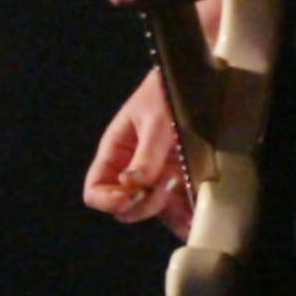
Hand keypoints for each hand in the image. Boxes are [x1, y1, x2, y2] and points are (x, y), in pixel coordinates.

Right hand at [82, 66, 193, 237]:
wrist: (199, 78)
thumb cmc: (169, 92)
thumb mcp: (157, 121)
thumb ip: (146, 155)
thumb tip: (131, 185)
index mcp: (116, 152)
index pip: (95, 189)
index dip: (108, 200)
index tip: (131, 195)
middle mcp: (132, 169)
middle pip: (124, 206)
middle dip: (144, 203)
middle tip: (168, 182)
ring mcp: (156, 176)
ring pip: (152, 210)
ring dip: (168, 212)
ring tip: (187, 197)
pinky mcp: (179, 179)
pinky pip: (177, 207)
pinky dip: (185, 215)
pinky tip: (197, 217)